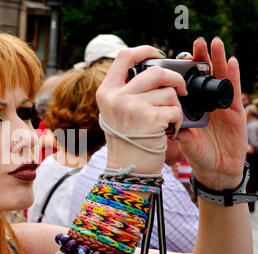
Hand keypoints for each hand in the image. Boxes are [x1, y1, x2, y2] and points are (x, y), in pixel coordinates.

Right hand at [96, 45, 186, 173]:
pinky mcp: (150, 119)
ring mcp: (132, 107)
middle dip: (174, 78)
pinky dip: (177, 121)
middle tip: (180, 89)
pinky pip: (175, 109)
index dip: (144, 50)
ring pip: (168, 92)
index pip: (124, 56)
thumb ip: (125, 91)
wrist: (128, 170)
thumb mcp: (115, 112)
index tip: (158, 54)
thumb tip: (149, 68)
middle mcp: (116, 97)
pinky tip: (168, 131)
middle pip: (155, 71)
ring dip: (174, 106)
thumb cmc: (126, 142)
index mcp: (106, 92)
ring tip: (166, 121)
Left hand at [175, 37, 246, 189]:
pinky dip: (233, 76)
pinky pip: (233, 91)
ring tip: (214, 43)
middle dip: (200, 59)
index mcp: (191, 108)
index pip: (186, 84)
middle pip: (204, 76)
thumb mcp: (185, 142)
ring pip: (219, 79)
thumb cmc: (198, 155)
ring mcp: (221, 106)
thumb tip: (168, 123)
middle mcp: (205, 103)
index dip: (183, 71)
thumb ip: (179, 132)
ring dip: (218, 60)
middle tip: (196, 43)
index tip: (176, 58)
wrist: (217, 170)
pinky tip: (232, 61)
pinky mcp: (235, 112)